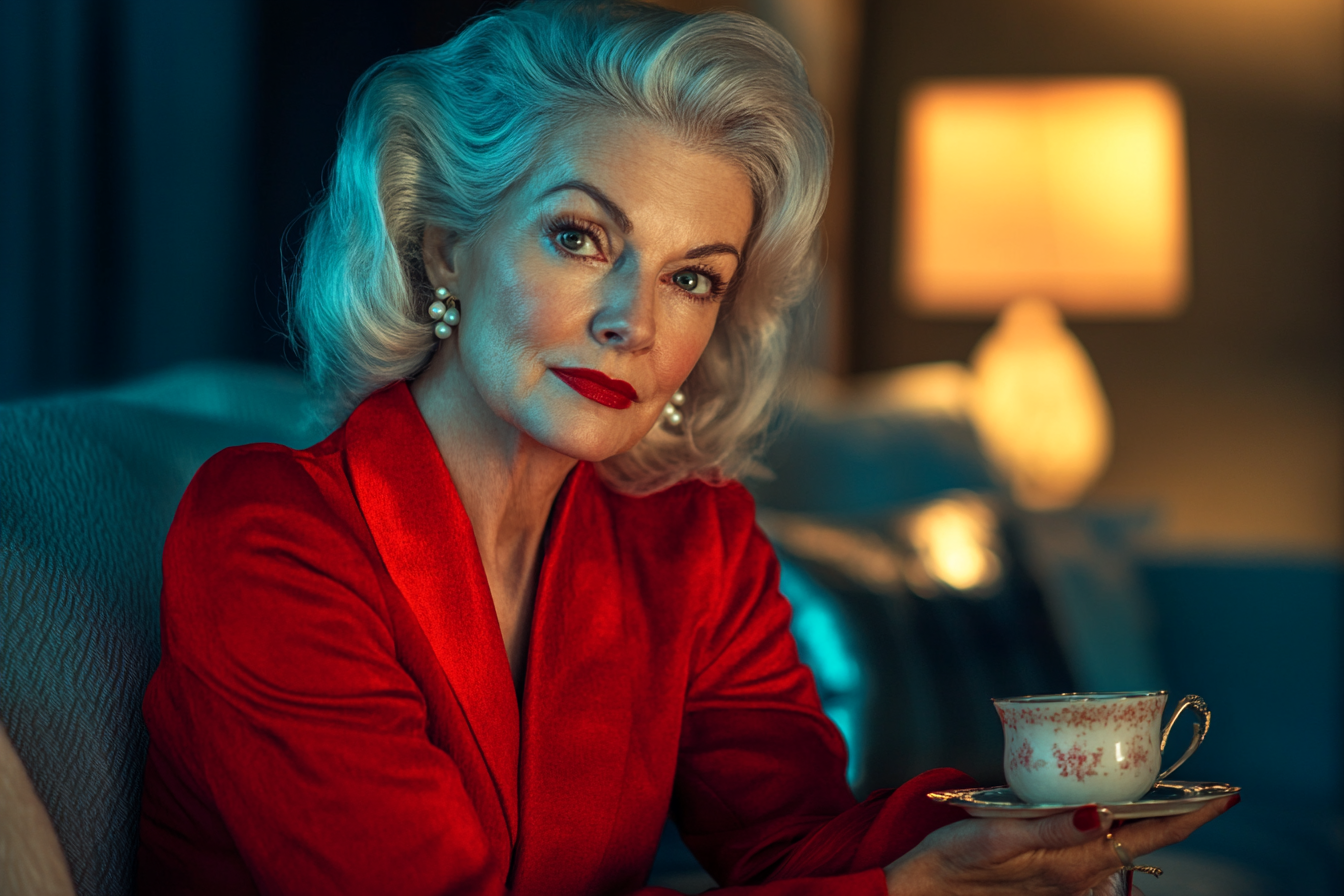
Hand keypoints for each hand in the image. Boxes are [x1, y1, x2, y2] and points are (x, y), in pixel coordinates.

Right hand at [884, 794, 1237, 895]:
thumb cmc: (952, 862)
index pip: (1146, 837)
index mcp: (1072, 863)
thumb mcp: (996, 836)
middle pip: (1143, 842)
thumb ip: (1050, 828)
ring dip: (1149, 823)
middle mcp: (1078, 874)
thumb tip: (1100, 812)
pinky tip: (1110, 811)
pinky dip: (1117, 829)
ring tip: (1170, 797)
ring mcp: (1066, 877)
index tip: (1222, 797)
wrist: (922, 891)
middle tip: (1205, 791)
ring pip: (1123, 847)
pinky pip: (1097, 851)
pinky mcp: (1050, 874)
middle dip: (1178, 818)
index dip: (1189, 816)